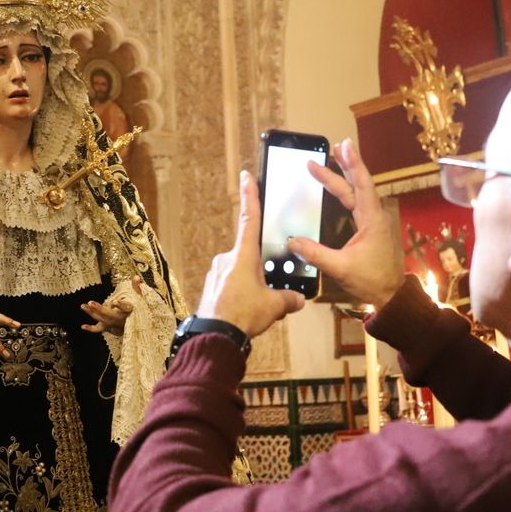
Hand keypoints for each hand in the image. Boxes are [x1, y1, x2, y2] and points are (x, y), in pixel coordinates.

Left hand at [83, 277, 140, 334]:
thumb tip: (136, 276)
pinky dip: (91, 328)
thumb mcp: (139, 298)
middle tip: (90, 303)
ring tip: (83, 306)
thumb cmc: (136, 309)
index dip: (121, 305)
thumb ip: (136, 288)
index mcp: (129, 311)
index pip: (126, 308)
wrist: (136, 325)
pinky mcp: (108, 327)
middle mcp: (120, 319)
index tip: (115, 301)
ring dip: (92, 313)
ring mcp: (114, 324)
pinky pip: (99, 329)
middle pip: (110, 315)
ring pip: (102, 319)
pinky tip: (83, 326)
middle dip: (100, 309)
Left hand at [195, 171, 305, 336]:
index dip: (250, 195)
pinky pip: (231, 285)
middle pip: (251, 255)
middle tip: (270, 290)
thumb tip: (298, 300)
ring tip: (259, 307)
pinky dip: (241, 294)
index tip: (246, 175)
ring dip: (252, 285)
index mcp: (244, 255)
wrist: (214, 336)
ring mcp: (217, 272)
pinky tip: (247, 311)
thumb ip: (287, 299)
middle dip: (263, 270)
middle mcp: (228, 258)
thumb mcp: (273, 306)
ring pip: (241, 272)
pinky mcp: (212, 287)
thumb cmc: (242, 314)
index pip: (250, 218)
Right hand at [288, 138, 404, 308]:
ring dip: (346, 175)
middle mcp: (374, 215)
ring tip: (335, 158)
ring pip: (358, 192)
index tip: (344, 146)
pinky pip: (357, 203)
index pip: (362, 184)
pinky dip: (347, 190)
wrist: (390, 295)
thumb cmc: (371, 280)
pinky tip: (338, 188)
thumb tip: (292, 242)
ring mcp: (372, 222)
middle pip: (358, 184)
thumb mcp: (341, 268)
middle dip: (345, 165)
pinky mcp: (369, 229)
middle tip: (334, 146)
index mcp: (372, 219)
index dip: (353, 164)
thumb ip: (316, 254)